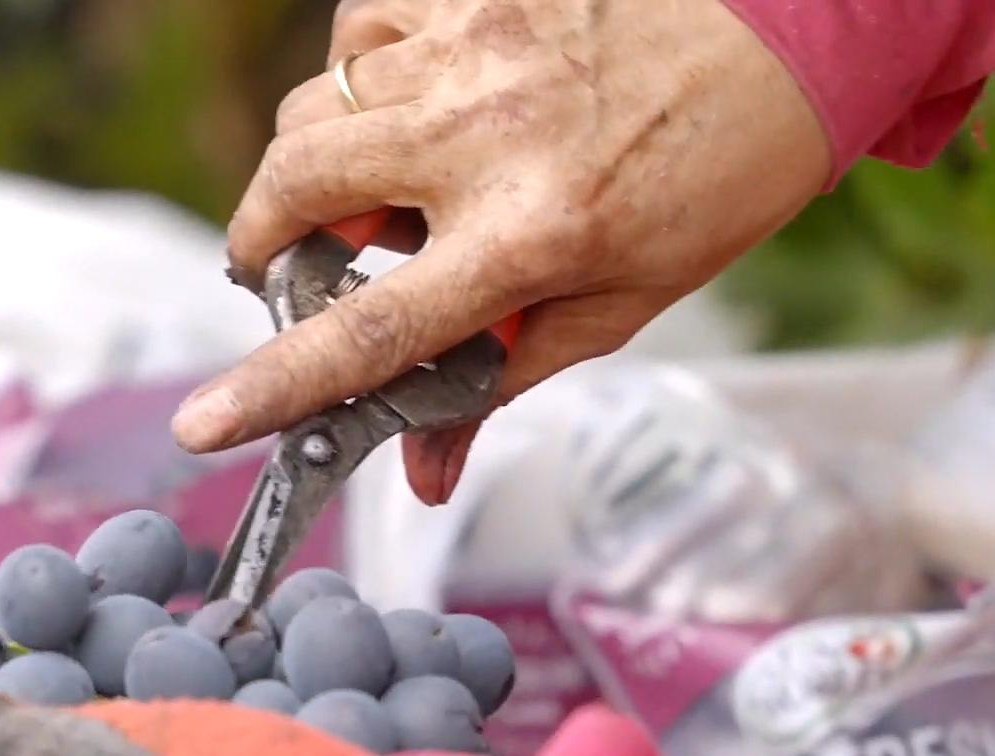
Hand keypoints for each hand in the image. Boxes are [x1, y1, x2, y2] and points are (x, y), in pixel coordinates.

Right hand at [173, 0, 831, 503]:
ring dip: (321, 165)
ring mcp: (470, 48)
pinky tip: (418, 102)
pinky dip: (362, 80)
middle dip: (266, 237)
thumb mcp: (619, 301)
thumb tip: (421, 472)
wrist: (792, 29)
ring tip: (398, 181)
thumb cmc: (713, 174)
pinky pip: (358, 34)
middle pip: (294, 189)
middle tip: (300, 262)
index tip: (202, 423)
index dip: (274, 385)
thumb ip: (499, 379)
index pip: (371, 330)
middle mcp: (485, 136)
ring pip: (312, 110)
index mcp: (531, 234)